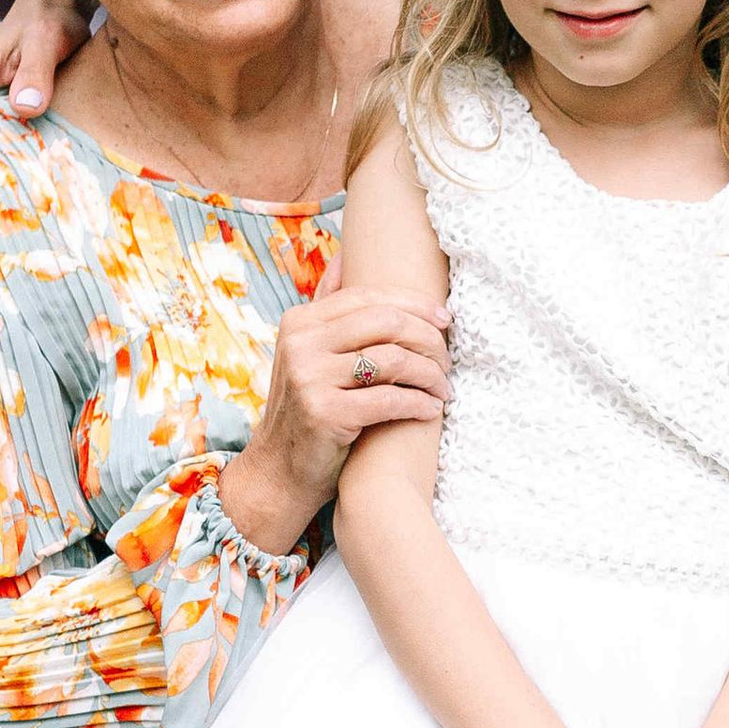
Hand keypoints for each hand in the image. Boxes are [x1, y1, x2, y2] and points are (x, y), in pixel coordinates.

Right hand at [215, 264, 449, 555]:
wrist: (280, 471)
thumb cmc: (308, 409)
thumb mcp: (307, 353)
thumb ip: (326, 309)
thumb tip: (345, 256)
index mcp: (300, 322)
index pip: (369, 297)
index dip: (413, 304)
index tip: (445, 319)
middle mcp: (300, 344)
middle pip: (385, 322)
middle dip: (427, 338)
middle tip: (447, 358)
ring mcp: (310, 378)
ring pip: (393, 359)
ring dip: (430, 375)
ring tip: (443, 388)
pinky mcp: (325, 413)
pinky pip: (389, 399)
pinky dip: (419, 403)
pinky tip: (431, 409)